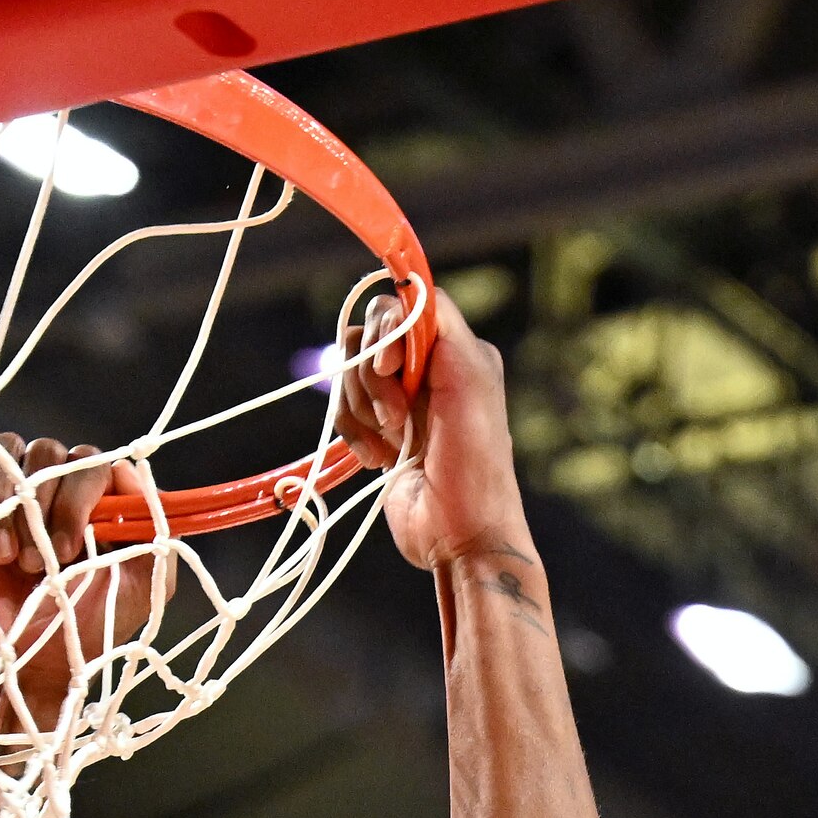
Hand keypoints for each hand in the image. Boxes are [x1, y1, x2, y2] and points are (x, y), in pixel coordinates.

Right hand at [0, 432, 158, 731]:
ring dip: (5, 502)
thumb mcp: (139, 589)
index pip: (90, 464)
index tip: (69, 550)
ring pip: (6, 452)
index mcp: (94, 502)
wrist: (25, 668)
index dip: (78, 497)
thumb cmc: (84, 633)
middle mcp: (53, 490)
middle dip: (40, 509)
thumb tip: (129, 474)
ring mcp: (9, 495)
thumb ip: (153, 534)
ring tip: (4, 558)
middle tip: (35, 565)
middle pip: (47, 453)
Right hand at [331, 277, 527, 577]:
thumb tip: (407, 286)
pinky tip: (380, 460)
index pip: (404, 304)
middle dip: (372, 380)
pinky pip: (342, 410)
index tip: (392, 367)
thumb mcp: (469, 377)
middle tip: (398, 418)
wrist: (459, 531)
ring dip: (362, 411)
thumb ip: (440, 323)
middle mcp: (427, 367)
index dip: (388, 330)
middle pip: (368, 337)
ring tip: (391, 444)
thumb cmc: (475, 459)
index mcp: (456, 348)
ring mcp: (399, 400)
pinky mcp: (377, 431)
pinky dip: (353, 434)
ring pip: (348, 373)